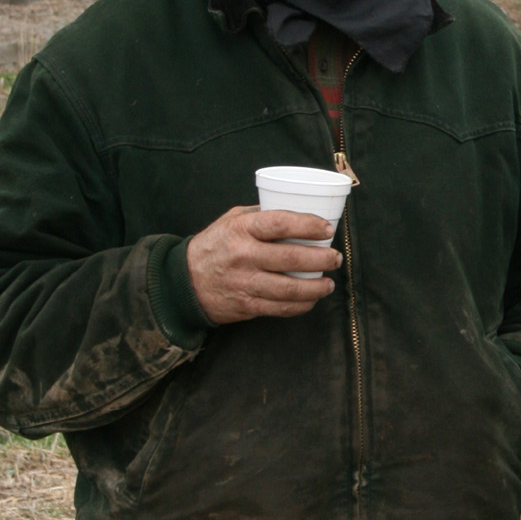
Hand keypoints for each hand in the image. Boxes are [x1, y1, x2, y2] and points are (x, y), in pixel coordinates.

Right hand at [186, 205, 342, 324]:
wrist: (184, 281)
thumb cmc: (216, 245)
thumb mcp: (232, 219)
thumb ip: (261, 215)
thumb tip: (298, 210)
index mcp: (241, 229)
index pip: (281, 224)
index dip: (309, 225)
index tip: (327, 229)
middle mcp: (243, 256)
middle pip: (291, 259)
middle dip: (321, 259)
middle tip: (335, 258)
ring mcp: (245, 283)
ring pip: (290, 289)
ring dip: (316, 287)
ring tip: (329, 283)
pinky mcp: (246, 306)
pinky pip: (280, 308)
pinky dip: (301, 305)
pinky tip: (311, 299)